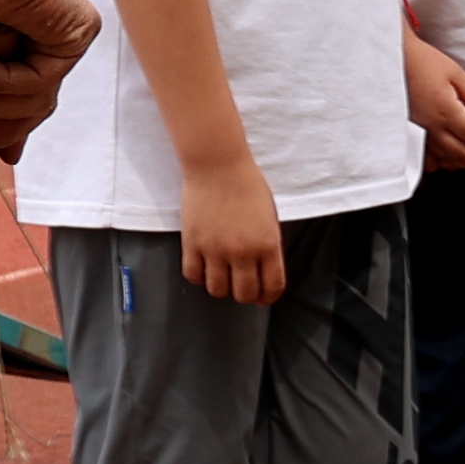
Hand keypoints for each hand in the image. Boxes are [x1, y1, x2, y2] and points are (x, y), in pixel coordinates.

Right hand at [179, 153, 286, 301]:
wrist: (218, 165)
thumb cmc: (247, 185)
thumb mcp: (269, 217)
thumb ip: (267, 245)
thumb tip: (261, 269)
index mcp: (268, 245)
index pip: (272, 286)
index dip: (268, 297)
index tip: (264, 298)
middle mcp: (243, 252)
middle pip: (244, 293)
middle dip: (245, 295)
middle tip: (242, 288)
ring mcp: (215, 250)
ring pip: (218, 290)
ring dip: (221, 287)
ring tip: (221, 277)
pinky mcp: (192, 244)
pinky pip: (193, 275)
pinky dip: (198, 276)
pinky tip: (203, 268)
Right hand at [407, 33, 464, 177]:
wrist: (389, 59)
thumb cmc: (421, 62)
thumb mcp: (456, 73)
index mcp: (446, 112)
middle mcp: (431, 128)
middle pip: (462, 155)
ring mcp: (417, 134)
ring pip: (444, 161)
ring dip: (462, 164)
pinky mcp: (406, 135)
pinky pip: (424, 160)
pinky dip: (438, 163)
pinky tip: (446, 160)